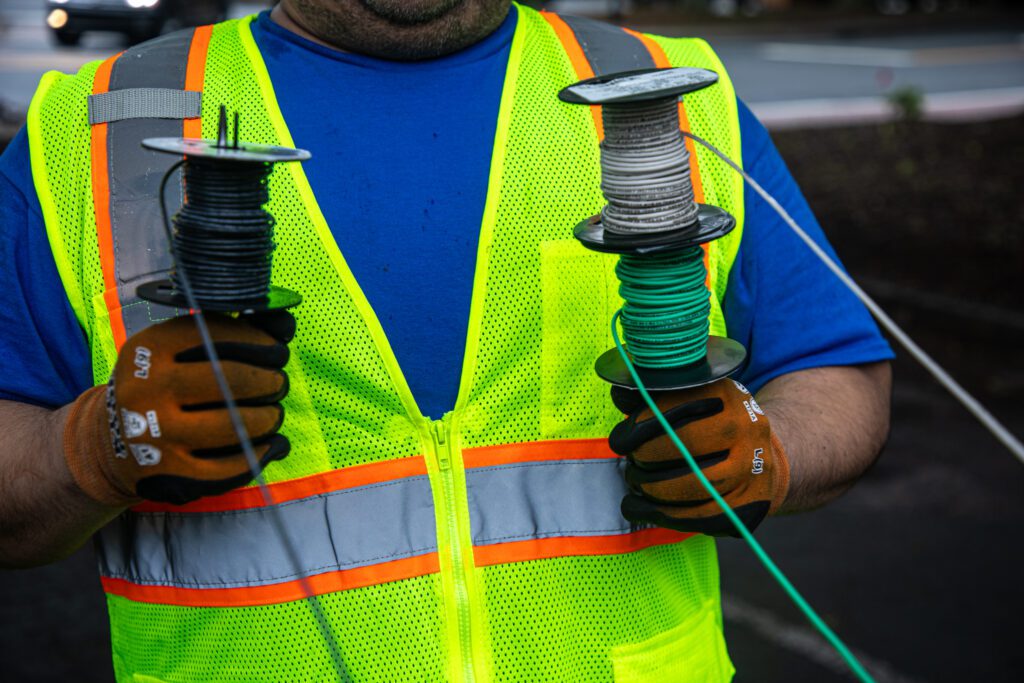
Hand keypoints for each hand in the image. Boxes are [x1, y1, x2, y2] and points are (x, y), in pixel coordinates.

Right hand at [62, 310, 293, 505]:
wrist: (110, 438)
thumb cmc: (165, 383)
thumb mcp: (183, 349)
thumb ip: (235, 331)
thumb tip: (285, 323)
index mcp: (152, 347)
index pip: (220, 336)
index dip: (262, 344)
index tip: (278, 354)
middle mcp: (147, 387)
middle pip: (231, 379)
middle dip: (269, 382)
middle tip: (278, 385)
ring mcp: (154, 434)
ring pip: (235, 425)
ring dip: (268, 419)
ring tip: (272, 415)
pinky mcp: (168, 474)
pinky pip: (229, 467)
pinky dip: (260, 455)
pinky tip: (271, 446)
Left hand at [609, 378, 789, 536]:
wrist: (763, 457)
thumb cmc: (711, 425)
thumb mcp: (689, 399)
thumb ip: (653, 395)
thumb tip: (619, 392)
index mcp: (727, 395)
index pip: (676, 408)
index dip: (640, 426)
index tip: (620, 440)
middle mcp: (748, 428)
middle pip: (686, 445)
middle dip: (646, 457)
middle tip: (631, 464)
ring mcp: (754, 468)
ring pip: (695, 484)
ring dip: (654, 489)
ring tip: (635, 485)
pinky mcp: (750, 504)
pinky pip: (703, 516)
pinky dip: (666, 516)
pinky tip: (645, 509)